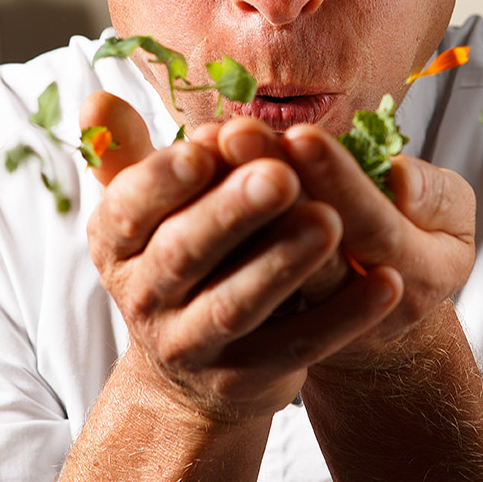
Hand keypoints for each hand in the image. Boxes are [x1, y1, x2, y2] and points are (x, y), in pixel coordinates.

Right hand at [78, 95, 402, 421]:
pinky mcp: (244, 380)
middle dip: (232, 212)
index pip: (129, 207)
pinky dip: (343, 317)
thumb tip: (96, 101)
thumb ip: (131, 156)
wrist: (190, 370)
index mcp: (116, 244)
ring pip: (237, 304)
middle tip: (280, 175)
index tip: (208, 144)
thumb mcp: (146, 212)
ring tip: (331, 221)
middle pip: (185, 252)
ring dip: (283, 263)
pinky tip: (386, 283)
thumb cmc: (179, 258)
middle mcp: (142, 297)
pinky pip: (297, 346)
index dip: (164, 177)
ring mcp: (190, 345)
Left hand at [213, 117, 475, 368]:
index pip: (372, 226)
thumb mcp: (453, 221)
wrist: (382, 324)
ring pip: (263, 262)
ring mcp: (311, 321)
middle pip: (306, 247)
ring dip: (230, 204)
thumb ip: (438, 196)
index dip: (336, 181)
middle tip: (236, 132)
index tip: (300, 134)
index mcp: (419, 274)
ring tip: (206, 146)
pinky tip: (192, 173)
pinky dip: (212, 221)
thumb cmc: (422, 245)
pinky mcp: (269, 320)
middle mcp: (358, 309)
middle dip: (271, 185)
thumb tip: (400, 181)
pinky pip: (237, 272)